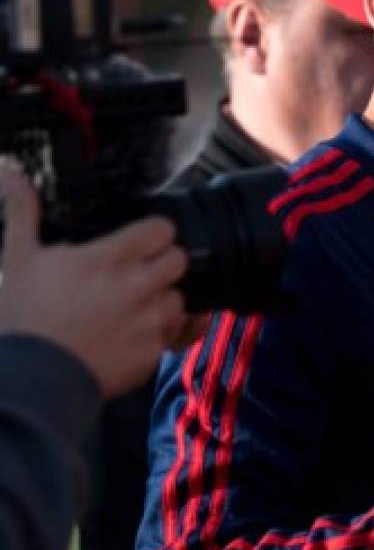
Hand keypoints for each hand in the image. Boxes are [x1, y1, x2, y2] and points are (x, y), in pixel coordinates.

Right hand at [0, 167, 187, 397]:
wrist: (33, 378)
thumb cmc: (24, 316)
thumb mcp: (18, 258)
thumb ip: (23, 211)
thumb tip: (10, 171)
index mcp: (111, 258)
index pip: (162, 229)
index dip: (154, 233)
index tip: (142, 240)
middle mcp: (139, 286)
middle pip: (179, 260)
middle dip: (163, 264)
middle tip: (139, 273)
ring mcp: (150, 321)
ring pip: (180, 299)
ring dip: (162, 301)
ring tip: (133, 307)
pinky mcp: (154, 353)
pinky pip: (172, 336)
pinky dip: (156, 336)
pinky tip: (130, 336)